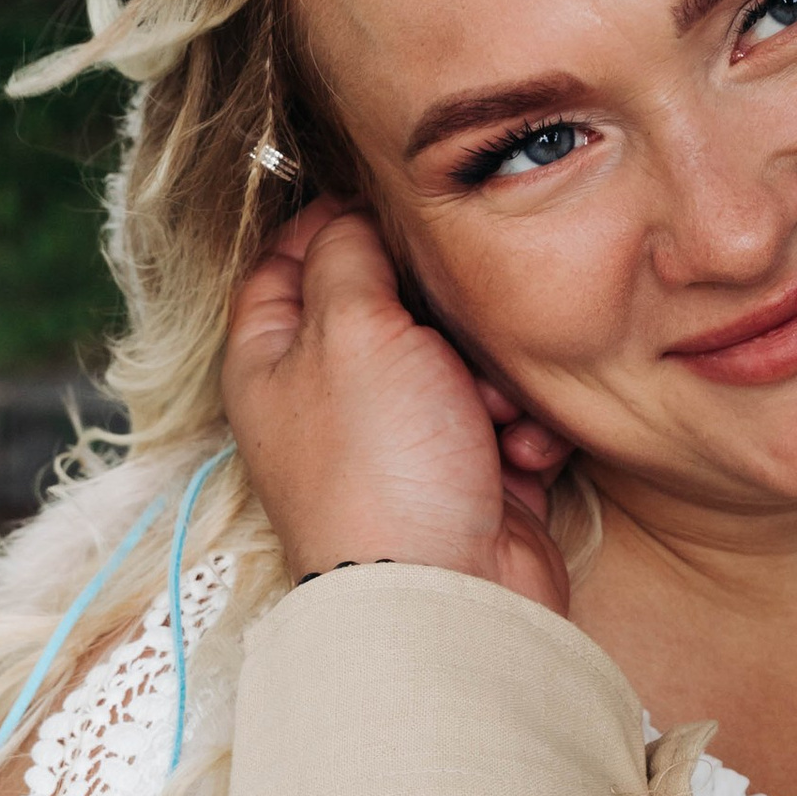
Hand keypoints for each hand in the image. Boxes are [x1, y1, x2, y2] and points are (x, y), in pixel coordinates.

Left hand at [222, 202, 575, 611]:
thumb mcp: (349, 329)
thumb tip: (353, 214)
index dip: (337, 221)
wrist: (447, 595)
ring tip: (491, 409)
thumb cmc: (381, 467)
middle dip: (442, 307)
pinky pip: (507, 418)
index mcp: (274, 360)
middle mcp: (333, 396)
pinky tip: (520, 455)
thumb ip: (347, 254)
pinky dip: (522, 429)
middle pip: (390, 303)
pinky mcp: (470, 474)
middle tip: (455, 319)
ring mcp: (403, 438)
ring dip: (493, 373)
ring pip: (462, 357)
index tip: (397, 200)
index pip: (288, 261)